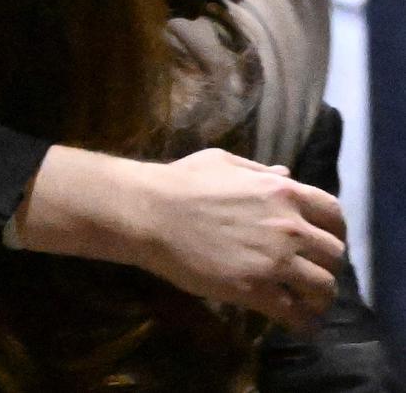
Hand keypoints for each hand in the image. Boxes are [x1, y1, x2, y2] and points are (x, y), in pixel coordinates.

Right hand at [16, 146, 343, 335]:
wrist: (151, 212)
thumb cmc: (182, 181)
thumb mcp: (225, 163)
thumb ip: (260, 171)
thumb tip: (286, 174)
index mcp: (283, 191)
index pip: (333, 213)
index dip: (334, 229)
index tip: (325, 239)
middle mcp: (289, 225)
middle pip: (333, 253)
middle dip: (327, 264)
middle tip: (313, 272)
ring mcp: (274, 260)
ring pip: (322, 286)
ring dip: (319, 296)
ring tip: (309, 302)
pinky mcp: (254, 290)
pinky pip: (294, 314)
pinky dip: (301, 322)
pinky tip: (297, 323)